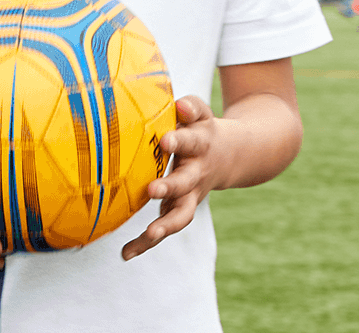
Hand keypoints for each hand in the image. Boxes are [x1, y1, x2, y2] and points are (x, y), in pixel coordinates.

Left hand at [121, 96, 222, 260]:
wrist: (232, 155)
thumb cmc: (202, 128)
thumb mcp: (201, 114)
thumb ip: (190, 108)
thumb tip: (180, 105)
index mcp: (201, 144)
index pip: (191, 141)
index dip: (180, 141)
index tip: (165, 140)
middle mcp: (197, 172)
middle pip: (186, 182)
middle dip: (170, 186)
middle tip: (153, 189)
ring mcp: (190, 195)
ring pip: (181, 214)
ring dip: (165, 225)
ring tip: (150, 233)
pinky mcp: (180, 209)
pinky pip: (165, 227)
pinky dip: (146, 242)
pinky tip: (126, 253)